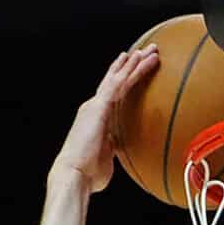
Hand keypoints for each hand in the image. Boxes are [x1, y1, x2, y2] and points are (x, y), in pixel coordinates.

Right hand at [51, 48, 160, 193]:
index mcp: (96, 120)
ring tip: (149, 50)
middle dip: (129, 65)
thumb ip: (112, 150)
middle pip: (115, 81)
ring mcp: (96, 106)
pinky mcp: (99, 107)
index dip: (120, 80)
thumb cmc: (88, 174)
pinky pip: (118, 84)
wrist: (74, 174)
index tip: (130, 68)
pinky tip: (140, 59)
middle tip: (144, 51)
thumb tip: (118, 152)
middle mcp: (94, 108)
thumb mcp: (105, 158)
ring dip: (134, 63)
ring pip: (118, 78)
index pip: (111, 96)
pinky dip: (130, 70)